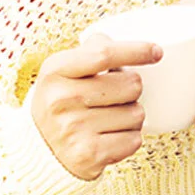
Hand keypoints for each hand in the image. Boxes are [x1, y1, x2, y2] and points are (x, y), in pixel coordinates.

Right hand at [29, 38, 157, 180]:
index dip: (136, 51)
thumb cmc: (60, 104)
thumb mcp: (61, 72)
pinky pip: (134, 140)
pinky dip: (128, 139)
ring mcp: (74, 129)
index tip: (156, 51)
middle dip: (132, 90)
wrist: (38, 152)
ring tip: (108, 120)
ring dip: (131, 116)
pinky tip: (108, 138)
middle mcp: (61, 99)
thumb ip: (88, 51)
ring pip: (137, 114)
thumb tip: (116, 40)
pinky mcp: (88, 154)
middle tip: (113, 97)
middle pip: (132, 84)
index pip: (104, 55)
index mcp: (55, 71)